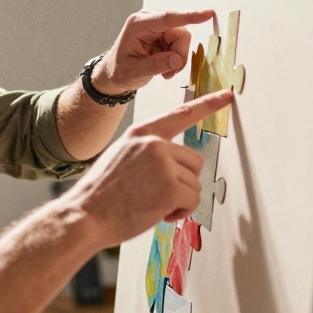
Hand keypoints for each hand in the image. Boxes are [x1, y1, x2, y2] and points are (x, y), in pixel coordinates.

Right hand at [56, 90, 233, 245]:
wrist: (85, 216)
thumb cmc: (100, 195)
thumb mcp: (120, 159)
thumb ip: (147, 153)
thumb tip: (173, 165)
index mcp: (141, 133)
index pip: (181, 114)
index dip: (207, 105)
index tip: (227, 96)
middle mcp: (154, 143)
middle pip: (194, 161)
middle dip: (182, 182)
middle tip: (155, 195)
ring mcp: (163, 163)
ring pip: (194, 183)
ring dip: (179, 199)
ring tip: (150, 204)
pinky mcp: (171, 186)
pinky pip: (193, 200)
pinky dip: (180, 212)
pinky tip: (157, 213)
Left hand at [95, 9, 215, 93]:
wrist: (114, 73)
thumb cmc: (120, 71)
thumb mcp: (135, 72)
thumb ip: (156, 65)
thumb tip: (176, 60)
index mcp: (139, 25)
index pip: (168, 18)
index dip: (189, 16)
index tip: (208, 13)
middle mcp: (150, 20)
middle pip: (181, 33)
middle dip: (178, 55)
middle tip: (168, 73)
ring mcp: (158, 26)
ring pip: (183, 41)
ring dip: (177, 59)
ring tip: (163, 71)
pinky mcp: (164, 33)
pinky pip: (181, 45)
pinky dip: (176, 59)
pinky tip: (164, 67)